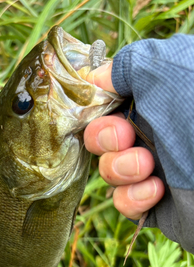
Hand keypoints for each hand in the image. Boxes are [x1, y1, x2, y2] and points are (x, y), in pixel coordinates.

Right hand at [85, 63, 164, 219]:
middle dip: (105, 136)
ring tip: (148, 166)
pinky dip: (132, 196)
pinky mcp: (156, 203)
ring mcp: (156, 168)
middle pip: (101, 133)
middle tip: (123, 138)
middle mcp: (157, 130)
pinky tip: (156, 190)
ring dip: (119, 167)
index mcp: (161, 96)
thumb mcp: (170, 71)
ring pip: (108, 168)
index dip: (97, 103)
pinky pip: (123, 200)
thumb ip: (129, 64)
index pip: (111, 97)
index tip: (97, 105)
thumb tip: (98, 76)